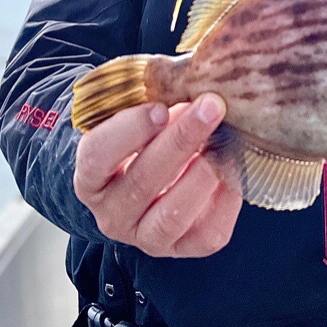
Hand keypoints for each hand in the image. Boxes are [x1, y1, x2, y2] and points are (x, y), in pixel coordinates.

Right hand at [74, 93, 242, 257]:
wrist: (147, 175)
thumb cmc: (143, 137)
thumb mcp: (137, 116)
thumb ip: (155, 100)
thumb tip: (195, 78)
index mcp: (91, 175)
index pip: (98, 156)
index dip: (129, 131)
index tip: (160, 107)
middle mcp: (112, 212)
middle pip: (142, 182)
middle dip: (181, 140)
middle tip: (211, 107)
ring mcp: (145, 236)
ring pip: (171, 216)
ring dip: (203, 175)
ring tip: (225, 142)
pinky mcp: (182, 249)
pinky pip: (207, 235)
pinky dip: (226, 202)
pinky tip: (235, 169)